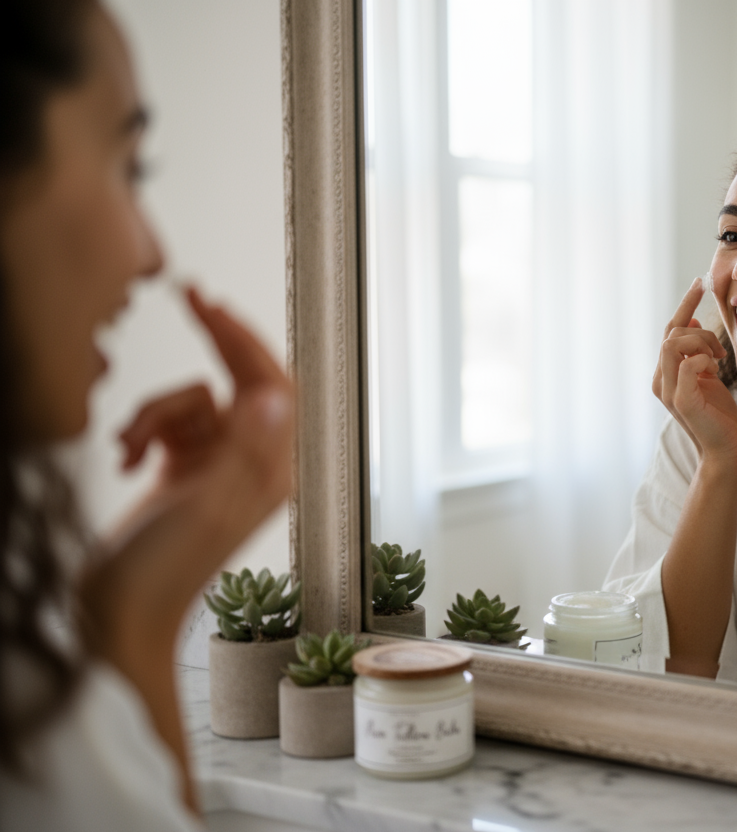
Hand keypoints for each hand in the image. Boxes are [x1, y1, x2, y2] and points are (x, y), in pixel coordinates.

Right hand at [85, 286, 293, 634]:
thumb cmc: (166, 571)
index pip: (274, 384)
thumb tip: (274, 399)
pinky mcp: (182, 471)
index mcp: (273, 469)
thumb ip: (242, 450)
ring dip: (154, 414)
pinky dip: (142, 432)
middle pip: (242, 380)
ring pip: (191, 403)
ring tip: (131, 449)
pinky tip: (128, 460)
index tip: (213, 306)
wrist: (118, 615)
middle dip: (217, 340)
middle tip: (190, 296)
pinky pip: (167, 425)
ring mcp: (217, 466)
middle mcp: (253, 463)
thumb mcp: (206, 504)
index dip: (248, 339)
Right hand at [652, 277, 736, 462]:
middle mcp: (660, 380)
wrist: (725, 450)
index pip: (670, 330)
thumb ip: (697, 353)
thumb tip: (693, 321)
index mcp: (665, 373)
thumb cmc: (719, 416)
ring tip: (718, 358)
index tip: (700, 283)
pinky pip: (689, 365)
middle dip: (699, 330)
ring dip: (701, 343)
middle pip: (671, 333)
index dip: (685, 304)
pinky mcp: (682, 401)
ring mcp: (668, 391)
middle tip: (720, 349)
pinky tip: (715, 369)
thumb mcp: (708, 377)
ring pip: (673, 344)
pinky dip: (704, 359)